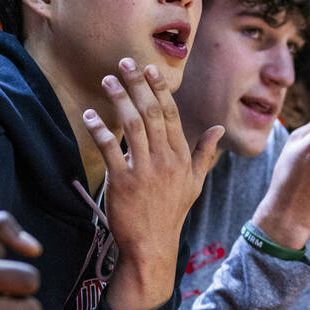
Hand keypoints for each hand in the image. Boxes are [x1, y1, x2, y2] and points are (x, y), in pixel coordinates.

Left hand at [83, 59, 222, 309]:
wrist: (152, 246)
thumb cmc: (170, 213)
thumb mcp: (194, 184)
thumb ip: (204, 154)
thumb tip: (219, 130)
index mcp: (181, 157)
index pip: (171, 114)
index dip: (159, 89)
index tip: (150, 69)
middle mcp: (166, 160)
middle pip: (152, 114)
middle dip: (138, 85)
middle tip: (124, 63)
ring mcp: (145, 170)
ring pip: (133, 126)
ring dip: (119, 100)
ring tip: (107, 81)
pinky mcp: (123, 183)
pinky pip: (111, 150)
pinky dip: (101, 130)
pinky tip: (91, 115)